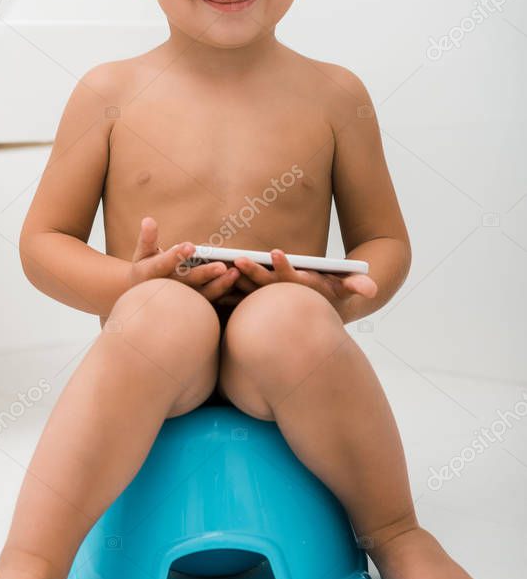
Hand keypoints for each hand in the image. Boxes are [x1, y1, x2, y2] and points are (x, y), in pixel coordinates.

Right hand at [129, 217, 241, 303]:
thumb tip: (149, 220)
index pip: (163, 265)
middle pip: (186, 281)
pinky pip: (209, 300)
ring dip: (219, 285)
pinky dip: (222, 292)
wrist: (144, 297)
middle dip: (204, 274)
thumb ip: (147, 238)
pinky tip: (236, 281)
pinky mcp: (192, 305)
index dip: (176, 256)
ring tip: (235, 273)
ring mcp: (180, 299)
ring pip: (201, 294)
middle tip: (221, 266)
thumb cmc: (146, 268)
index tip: (190, 246)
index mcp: (150, 274)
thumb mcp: (142, 253)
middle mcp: (165, 289)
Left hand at [230, 249, 377, 315]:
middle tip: (241, 259)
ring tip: (220, 264)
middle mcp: (281, 298)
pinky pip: (233, 298)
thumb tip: (371, 289)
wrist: (311, 325)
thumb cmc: (328, 297)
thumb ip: (357, 285)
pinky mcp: (251, 304)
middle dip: (254, 272)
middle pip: (265, 285)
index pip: (293, 279)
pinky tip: (206, 280)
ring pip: (246, 291)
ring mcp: (265, 302)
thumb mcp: (345, 291)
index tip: (276, 253)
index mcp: (300, 291)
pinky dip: (220, 291)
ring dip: (233, 281)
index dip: (285, 266)